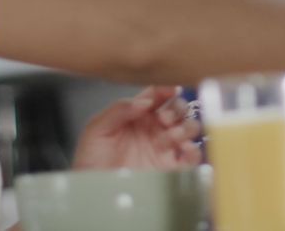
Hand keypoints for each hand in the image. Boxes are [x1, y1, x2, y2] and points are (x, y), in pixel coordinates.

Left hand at [71, 86, 201, 169]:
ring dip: (186, 127)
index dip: (166, 89)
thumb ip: (119, 109)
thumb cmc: (91, 160)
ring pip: (189, 128)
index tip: (169, 90)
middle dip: (177, 109)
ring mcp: (165, 148)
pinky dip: (194, 150)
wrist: (91, 194)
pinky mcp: (172, 169)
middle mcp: (155, 129)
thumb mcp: (97, 129)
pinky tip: (184, 149)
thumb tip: (146, 100)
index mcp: (138, 115)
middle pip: (178, 109)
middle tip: (165, 119)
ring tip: (172, 136)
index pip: (158, 95)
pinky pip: (193, 156)